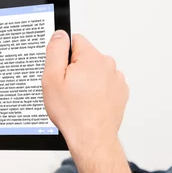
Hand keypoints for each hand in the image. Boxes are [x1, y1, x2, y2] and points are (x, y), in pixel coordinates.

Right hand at [42, 31, 128, 151]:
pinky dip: (95, 91)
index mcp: (91, 58)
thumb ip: (55, 51)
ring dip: (85, 80)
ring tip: (77, 99)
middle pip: (85, 56)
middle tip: (66, 89)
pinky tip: (87, 104)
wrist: (91, 138)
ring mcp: (116, 79)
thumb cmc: (72, 113)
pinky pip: (103, 83)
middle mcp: (108, 65)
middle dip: (74, 69)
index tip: (60, 72)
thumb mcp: (51, 78)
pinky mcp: (120, 92)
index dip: (62, 56)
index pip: (74, 41)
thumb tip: (60, 35)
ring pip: (94, 71)